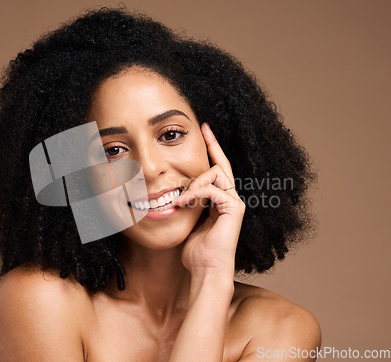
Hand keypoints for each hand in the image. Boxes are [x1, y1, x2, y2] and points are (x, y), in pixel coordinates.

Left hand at [174, 122, 244, 277]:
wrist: (206, 270)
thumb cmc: (196, 251)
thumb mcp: (188, 221)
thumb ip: (187, 204)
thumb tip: (174, 193)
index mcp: (220, 201)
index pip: (217, 169)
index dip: (212, 149)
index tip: (204, 131)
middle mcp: (231, 199)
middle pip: (221, 165)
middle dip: (212, 145)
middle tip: (202, 129)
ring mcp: (234, 203)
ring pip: (217, 173)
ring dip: (194, 182)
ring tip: (181, 198)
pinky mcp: (234, 209)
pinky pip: (212, 189)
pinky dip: (195, 194)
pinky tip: (184, 203)